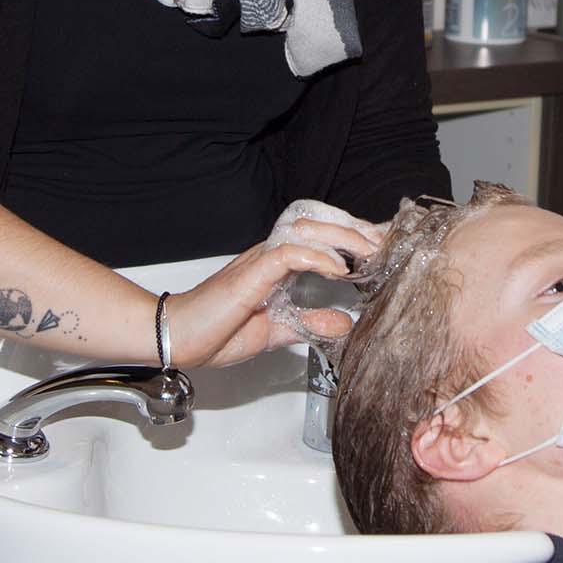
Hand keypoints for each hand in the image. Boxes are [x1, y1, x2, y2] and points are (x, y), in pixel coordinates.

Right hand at [163, 218, 379, 368]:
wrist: (178, 338)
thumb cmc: (215, 331)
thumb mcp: (276, 330)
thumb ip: (308, 322)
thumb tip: (343, 322)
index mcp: (276, 264)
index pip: (318, 236)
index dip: (350, 234)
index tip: (381, 244)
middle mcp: (269, 254)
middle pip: (317, 223)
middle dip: (354, 229)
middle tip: (385, 243)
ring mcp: (259, 261)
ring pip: (305, 231)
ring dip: (341, 238)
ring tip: (369, 253)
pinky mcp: (250, 274)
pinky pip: (288, 254)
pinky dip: (317, 258)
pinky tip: (338, 271)